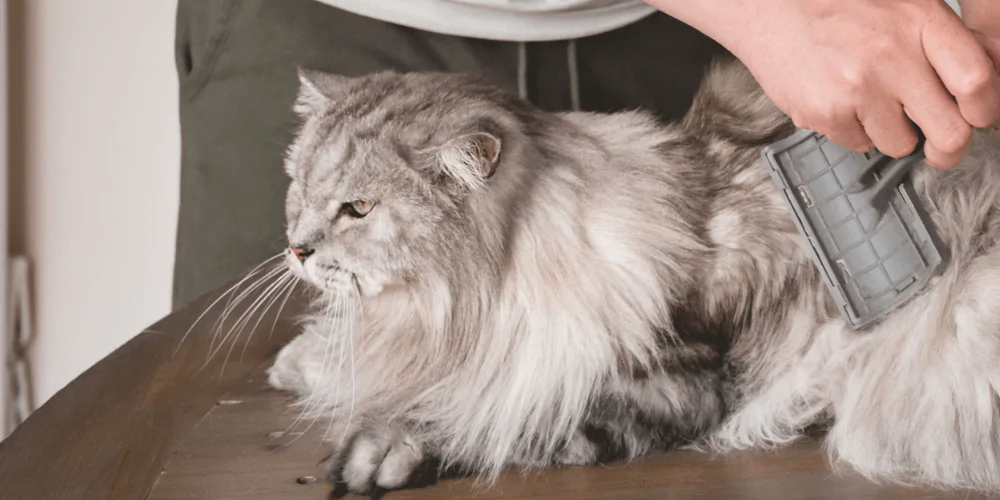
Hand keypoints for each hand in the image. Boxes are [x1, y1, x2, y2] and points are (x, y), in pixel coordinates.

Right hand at [647, 0, 999, 167]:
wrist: (769, 9)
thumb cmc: (837, 7)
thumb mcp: (902, 6)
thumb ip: (941, 43)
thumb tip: (978, 90)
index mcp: (920, 22)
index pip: (977, 82)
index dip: (983, 110)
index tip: (975, 117)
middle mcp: (892, 55)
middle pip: (950, 132)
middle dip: (948, 149)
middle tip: (940, 149)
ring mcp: (857, 88)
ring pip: (900, 144)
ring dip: (892, 133)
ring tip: (870, 103)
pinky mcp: (825, 112)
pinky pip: (858, 144)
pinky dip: (853, 130)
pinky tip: (839, 101)